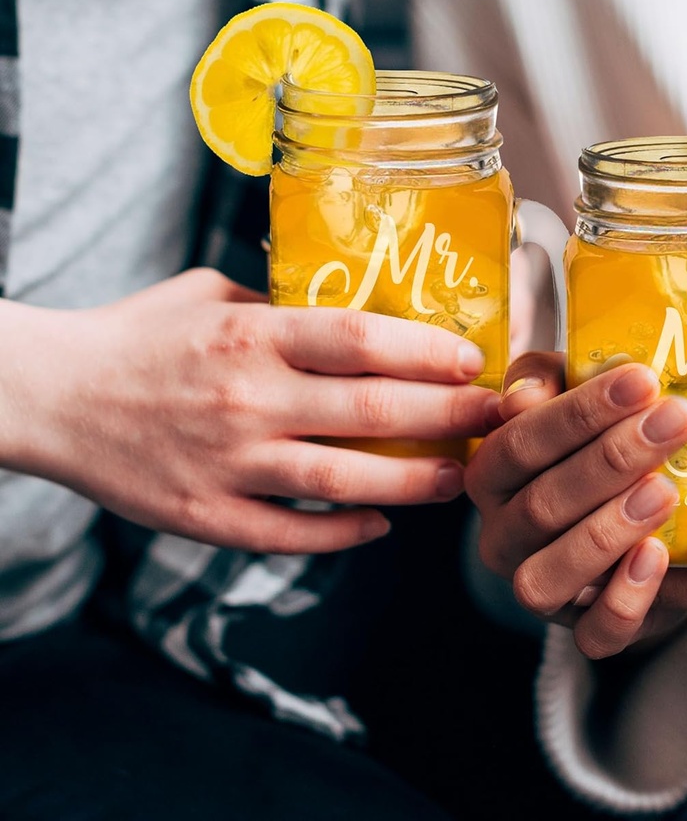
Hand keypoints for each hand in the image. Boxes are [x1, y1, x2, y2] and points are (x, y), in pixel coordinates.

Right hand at [0, 269, 500, 553]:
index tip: (472, 358)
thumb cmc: (138, 335)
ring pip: (343, 481)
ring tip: (458, 479)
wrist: (51, 395)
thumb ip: (282, 302)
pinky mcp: (203, 514)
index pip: (358, 338)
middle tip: (493, 418)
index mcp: (249, 334)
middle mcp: (246, 398)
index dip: (425, 349)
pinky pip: (289, 534)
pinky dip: (343, 532)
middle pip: (370, 411)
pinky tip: (381, 523)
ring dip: (413, 484)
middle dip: (447, 416)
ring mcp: (227, 462)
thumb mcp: (209, 293)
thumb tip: (355, 317)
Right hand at [465, 351, 686, 657]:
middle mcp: (500, 534)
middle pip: (542, 503)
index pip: (522, 441)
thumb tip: (523, 396)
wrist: (627, 517)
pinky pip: (594, 633)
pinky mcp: (582, 630)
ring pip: (549, 575)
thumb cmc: (591, 439)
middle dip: (613, 459)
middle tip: (677, 420)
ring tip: (666, 490)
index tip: (642, 380)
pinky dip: (625, 599)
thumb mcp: (568, 392)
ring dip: (608, 531)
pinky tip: (659, 555)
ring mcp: (535, 587)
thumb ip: (546, 377)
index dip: (580, 412)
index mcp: (491, 473)